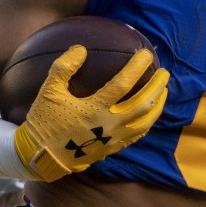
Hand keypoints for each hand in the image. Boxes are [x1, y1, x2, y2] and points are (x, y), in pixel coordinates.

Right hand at [13, 45, 167, 181]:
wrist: (41, 158)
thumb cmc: (44, 122)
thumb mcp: (48, 92)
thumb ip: (63, 68)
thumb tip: (80, 49)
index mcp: (95, 109)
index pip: (123, 84)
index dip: (137, 67)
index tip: (145, 54)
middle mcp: (109, 125)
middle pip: (143, 104)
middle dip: (157, 86)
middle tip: (164, 71)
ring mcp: (113, 139)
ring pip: (146, 122)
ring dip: (158, 104)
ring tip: (163, 91)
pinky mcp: (113, 149)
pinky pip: (138, 135)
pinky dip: (148, 121)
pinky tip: (150, 113)